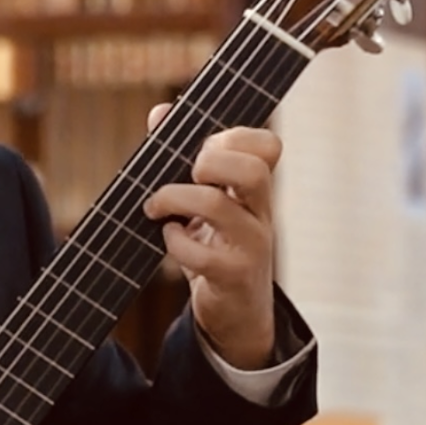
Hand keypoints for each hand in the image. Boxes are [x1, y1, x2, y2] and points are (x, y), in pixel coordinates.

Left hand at [139, 103, 279, 369]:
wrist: (235, 311)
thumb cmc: (216, 245)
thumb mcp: (204, 201)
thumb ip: (182, 156)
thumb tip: (160, 113)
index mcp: (255, 189)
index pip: (269, 146)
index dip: (236, 137)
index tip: (204, 149)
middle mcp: (260, 213)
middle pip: (254, 170)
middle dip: (211, 162)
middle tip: (188, 173)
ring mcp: (251, 245)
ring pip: (219, 206)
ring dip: (175, 198)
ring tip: (156, 207)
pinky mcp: (233, 276)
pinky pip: (203, 254)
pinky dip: (176, 243)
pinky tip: (169, 239)